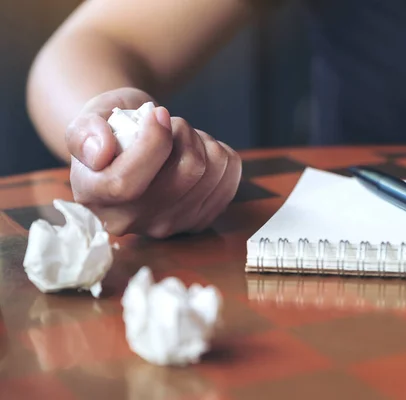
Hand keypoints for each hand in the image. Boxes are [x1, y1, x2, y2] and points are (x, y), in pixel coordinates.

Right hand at [66, 87, 241, 237]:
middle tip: (169, 122)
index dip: (153, 142)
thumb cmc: (109, 129)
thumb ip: (84, 132)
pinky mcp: (199, 220)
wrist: (133, 145)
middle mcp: (131, 221)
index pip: (128, 183)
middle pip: (187, 172)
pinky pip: (230, 175)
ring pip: (213, 170)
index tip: (158, 113)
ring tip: (180, 138)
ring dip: (202, 141)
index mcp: (95, 198)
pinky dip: (220, 152)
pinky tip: (197, 152)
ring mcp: (169, 225)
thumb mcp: (87, 118)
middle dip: (183, 132)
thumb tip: (100, 152)